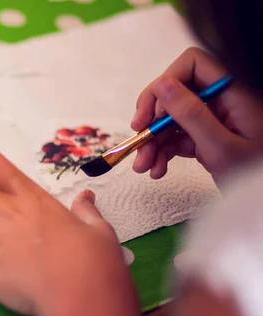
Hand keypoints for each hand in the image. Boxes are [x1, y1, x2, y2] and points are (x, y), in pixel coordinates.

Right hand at [132, 47, 262, 180]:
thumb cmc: (254, 176)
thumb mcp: (220, 147)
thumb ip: (192, 114)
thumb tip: (161, 85)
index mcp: (232, 94)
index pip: (192, 65)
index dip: (167, 83)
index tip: (154, 114)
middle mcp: (221, 102)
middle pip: (175, 93)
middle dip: (151, 117)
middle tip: (138, 136)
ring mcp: (212, 121)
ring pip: (170, 119)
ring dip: (152, 141)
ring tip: (143, 167)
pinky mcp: (205, 139)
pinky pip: (175, 138)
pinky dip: (161, 153)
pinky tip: (156, 170)